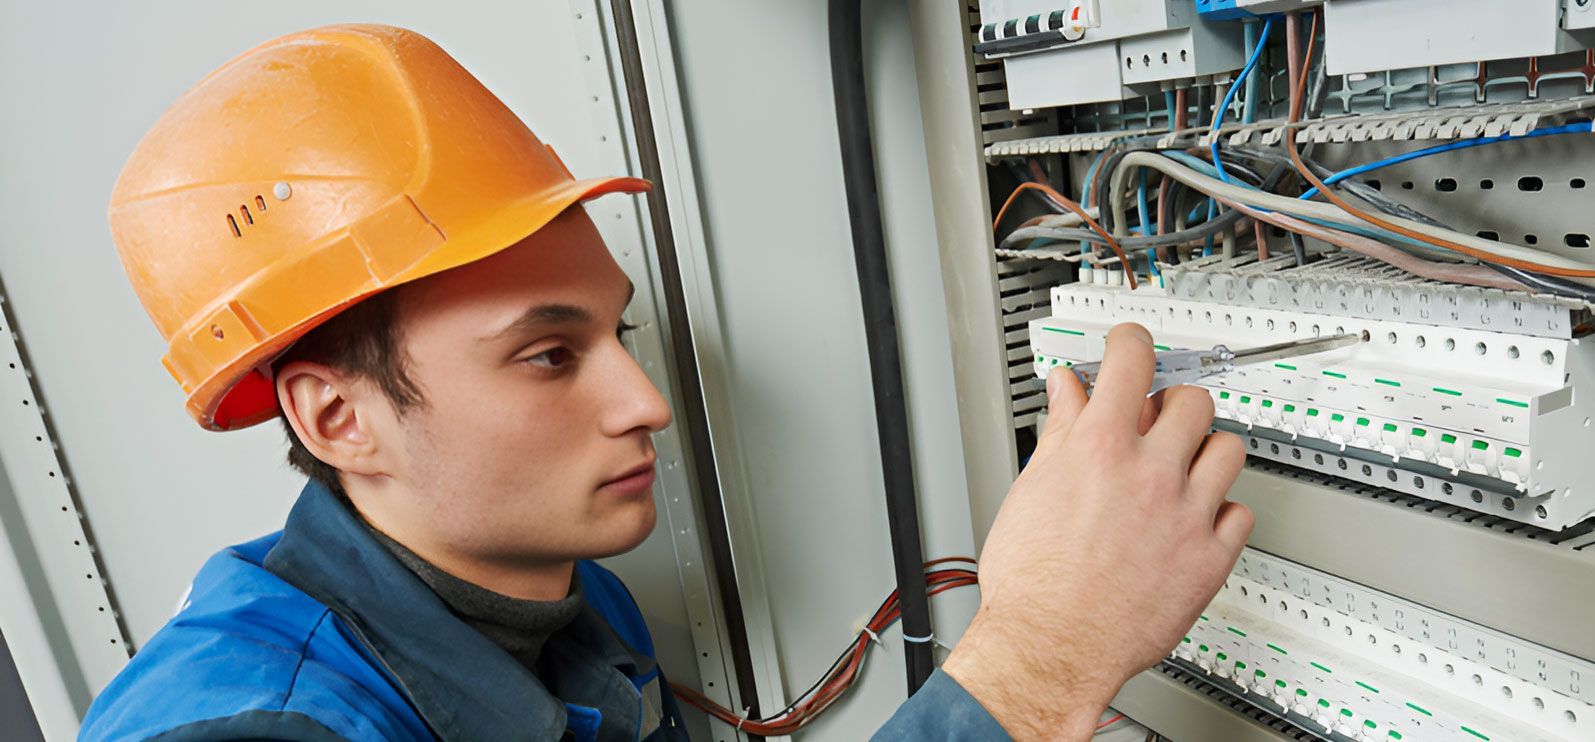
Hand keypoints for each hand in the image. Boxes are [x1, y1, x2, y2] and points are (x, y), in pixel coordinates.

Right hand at [943, 323, 1250, 739]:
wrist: (1049, 649)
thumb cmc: (1031, 583)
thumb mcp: (1031, 489)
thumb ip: (1059, 431)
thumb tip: (1068, 391)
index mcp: (1099, 448)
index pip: (1131, 360)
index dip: (1132, 341)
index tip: (1130, 344)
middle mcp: (1150, 473)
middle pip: (1192, 400)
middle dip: (1172, 403)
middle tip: (1156, 420)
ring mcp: (1186, 515)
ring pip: (1228, 449)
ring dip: (1204, 451)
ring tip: (1180, 469)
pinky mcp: (1209, 559)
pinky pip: (1240, 512)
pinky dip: (1221, 511)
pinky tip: (1193, 519)